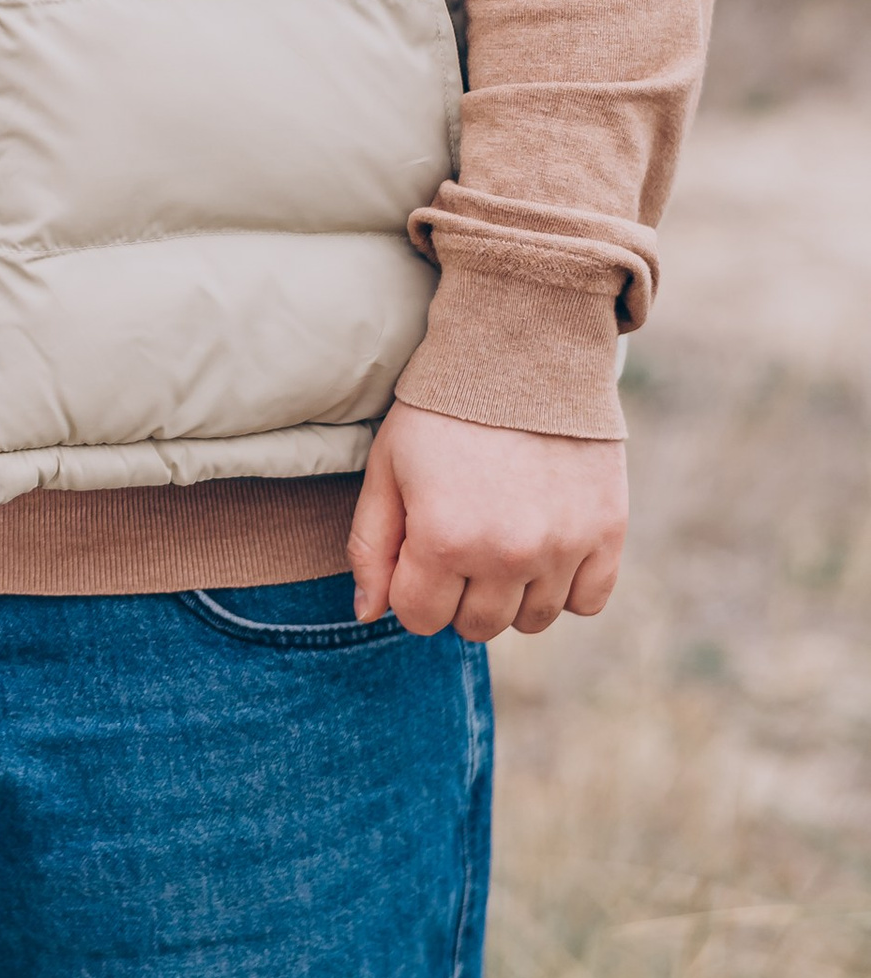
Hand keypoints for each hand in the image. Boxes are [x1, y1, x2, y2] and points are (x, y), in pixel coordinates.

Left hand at [348, 405, 627, 643]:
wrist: (522, 351)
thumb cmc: (442, 411)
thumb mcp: (387, 467)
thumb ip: (370, 545)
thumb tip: (370, 615)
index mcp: (444, 539)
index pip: (419, 617)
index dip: (412, 588)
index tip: (420, 549)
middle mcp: (507, 554)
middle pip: (477, 625)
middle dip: (459, 593)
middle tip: (462, 541)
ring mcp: (563, 546)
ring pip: (533, 620)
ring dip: (513, 594)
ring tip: (503, 539)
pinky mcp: (607, 532)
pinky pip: (588, 601)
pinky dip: (567, 586)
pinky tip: (547, 546)